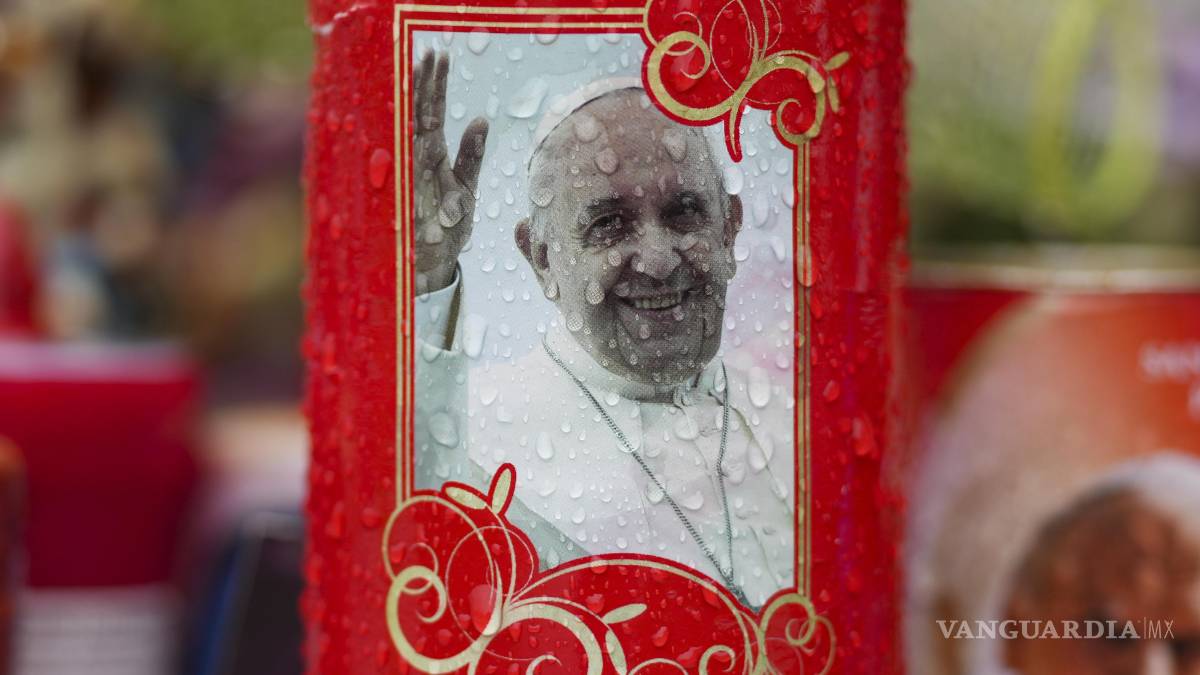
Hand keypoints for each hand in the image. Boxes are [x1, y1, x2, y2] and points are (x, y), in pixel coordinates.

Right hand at [412, 49, 488, 293]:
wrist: (432, 265)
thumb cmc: (448, 229)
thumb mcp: (466, 189)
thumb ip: (471, 155)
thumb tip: (481, 120)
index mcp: (432, 156)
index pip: (433, 112)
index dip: (436, 84)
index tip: (440, 55)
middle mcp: (417, 160)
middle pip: (419, 113)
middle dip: (425, 83)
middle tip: (431, 52)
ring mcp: (409, 175)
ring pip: (409, 129)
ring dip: (416, 101)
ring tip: (419, 69)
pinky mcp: (406, 194)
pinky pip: (404, 162)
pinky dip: (405, 137)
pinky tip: (411, 113)